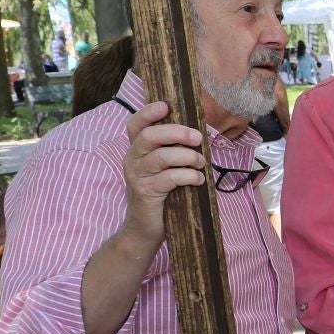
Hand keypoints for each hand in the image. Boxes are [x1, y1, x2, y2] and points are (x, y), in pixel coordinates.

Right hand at [120, 100, 207, 246]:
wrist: (145, 228)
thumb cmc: (161, 194)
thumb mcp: (164, 168)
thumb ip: (173, 151)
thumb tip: (198, 135)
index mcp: (136, 150)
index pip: (135, 125)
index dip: (148, 113)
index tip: (166, 106)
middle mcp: (132, 159)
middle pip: (150, 136)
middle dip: (177, 133)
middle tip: (198, 138)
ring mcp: (137, 176)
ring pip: (162, 157)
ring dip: (188, 157)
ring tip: (201, 163)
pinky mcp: (146, 192)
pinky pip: (170, 178)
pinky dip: (189, 176)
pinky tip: (198, 180)